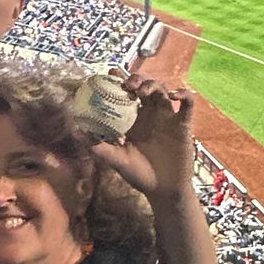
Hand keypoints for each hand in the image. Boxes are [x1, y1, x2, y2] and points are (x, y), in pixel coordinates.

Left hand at [90, 70, 194, 202]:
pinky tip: (174, 95)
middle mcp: (149, 114)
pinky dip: (183, 95)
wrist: (162, 190)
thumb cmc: (139, 174)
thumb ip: (98, 146)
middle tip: (127, 84)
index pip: (125, 93)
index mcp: (133, 119)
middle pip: (144, 85)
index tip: (109, 72)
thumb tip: (76, 131)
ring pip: (162, 90)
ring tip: (142, 91)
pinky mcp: (183, 124)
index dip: (119, 79)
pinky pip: (187, 104)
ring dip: (153, 84)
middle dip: (136, 79)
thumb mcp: (116, 160)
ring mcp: (167, 117)